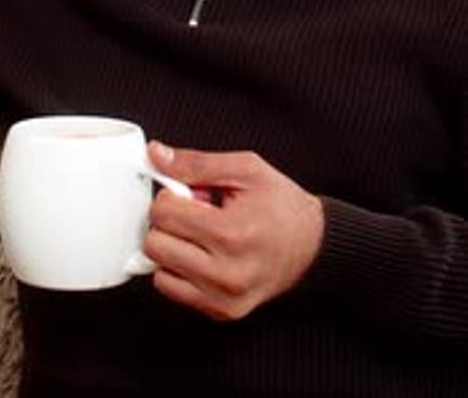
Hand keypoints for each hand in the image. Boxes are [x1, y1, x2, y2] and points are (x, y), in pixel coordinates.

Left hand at [144, 142, 324, 320]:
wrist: (312, 245)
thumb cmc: (281, 206)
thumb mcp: (245, 169)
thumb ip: (196, 163)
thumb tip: (156, 155)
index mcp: (232, 233)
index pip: (163, 213)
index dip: (171, 195)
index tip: (189, 193)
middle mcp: (226, 272)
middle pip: (155, 243)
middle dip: (169, 222)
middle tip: (196, 214)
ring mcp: (223, 297)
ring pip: (159, 269)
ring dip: (173, 247)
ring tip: (202, 235)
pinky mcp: (221, 311)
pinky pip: (171, 289)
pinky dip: (178, 269)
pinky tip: (202, 254)